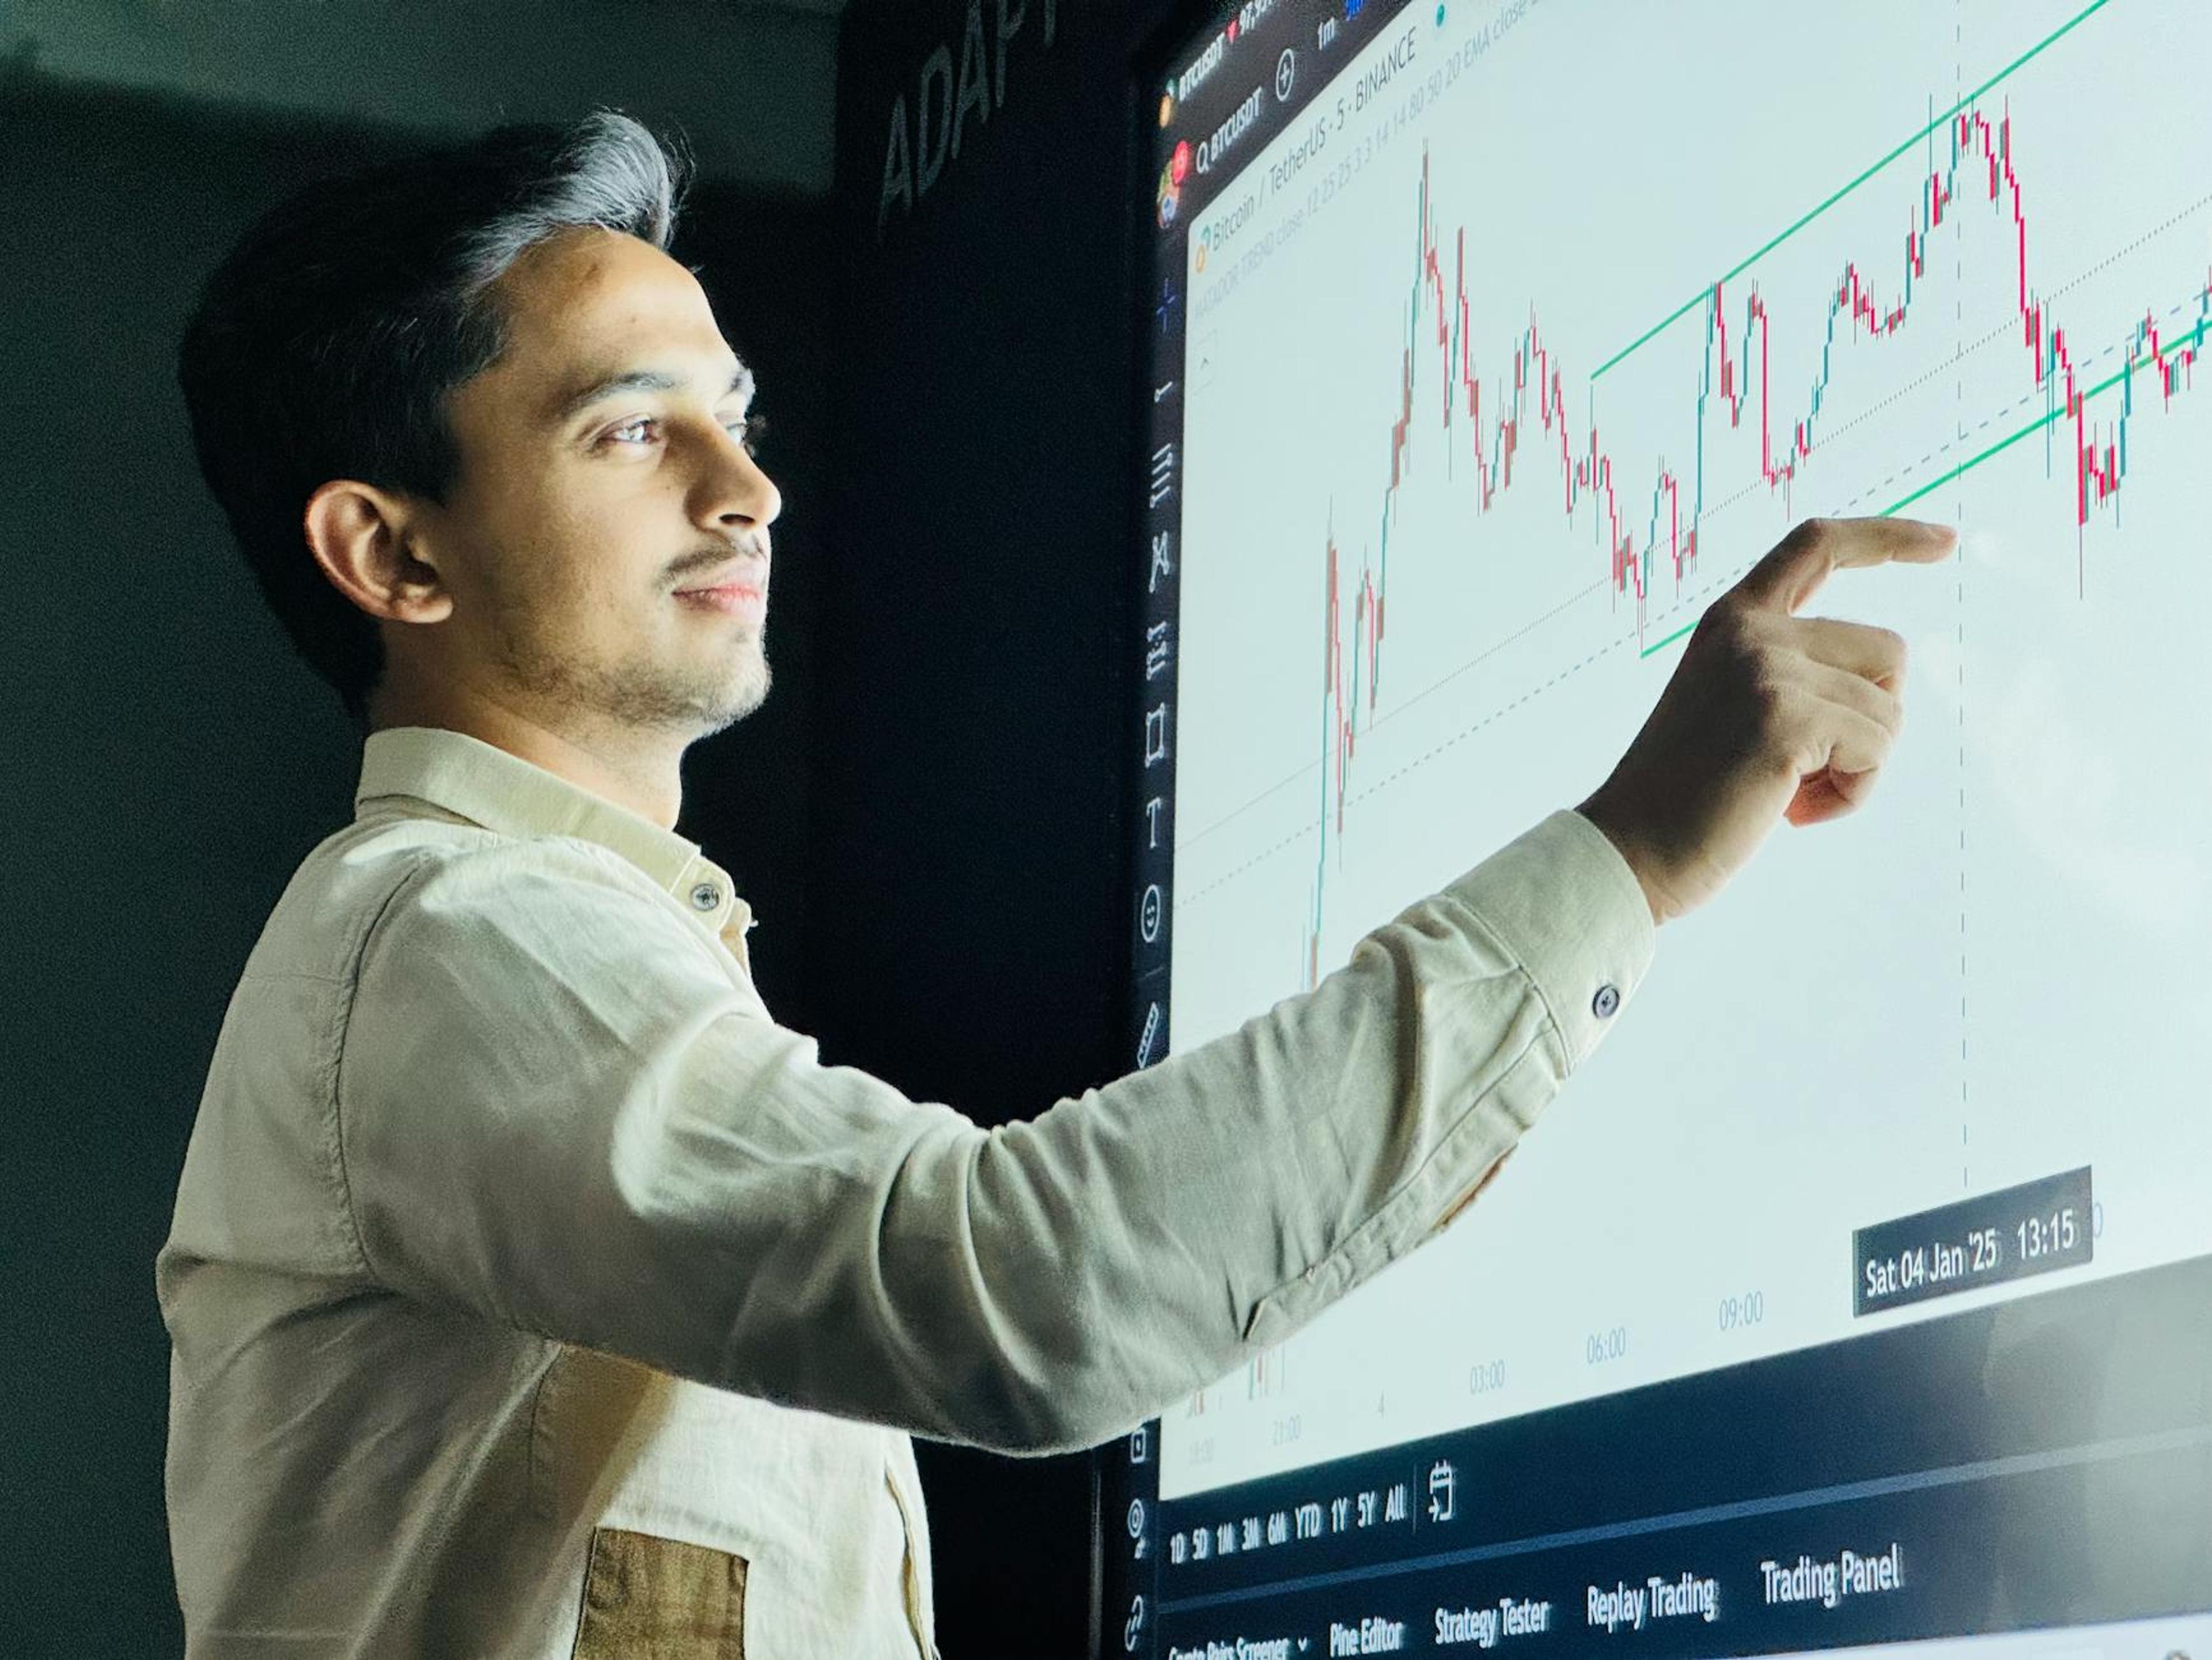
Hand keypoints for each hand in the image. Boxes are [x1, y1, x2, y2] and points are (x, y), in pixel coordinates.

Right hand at [1578, 516, 1956, 925]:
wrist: (1631, 850)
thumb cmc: (1686, 796)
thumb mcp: (1731, 704)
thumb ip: (1788, 671)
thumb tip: (1885, 687)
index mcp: (1731, 620)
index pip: (1818, 544)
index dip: (1889, 537)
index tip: (1944, 541)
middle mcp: (1750, 631)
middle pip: (1887, 650)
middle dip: (1873, 717)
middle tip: (1806, 768)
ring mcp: (1767, 670)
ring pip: (1889, 708)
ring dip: (1859, 765)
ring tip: (1791, 793)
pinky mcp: (1786, 719)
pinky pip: (1876, 749)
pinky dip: (1851, 792)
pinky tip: (1793, 812)